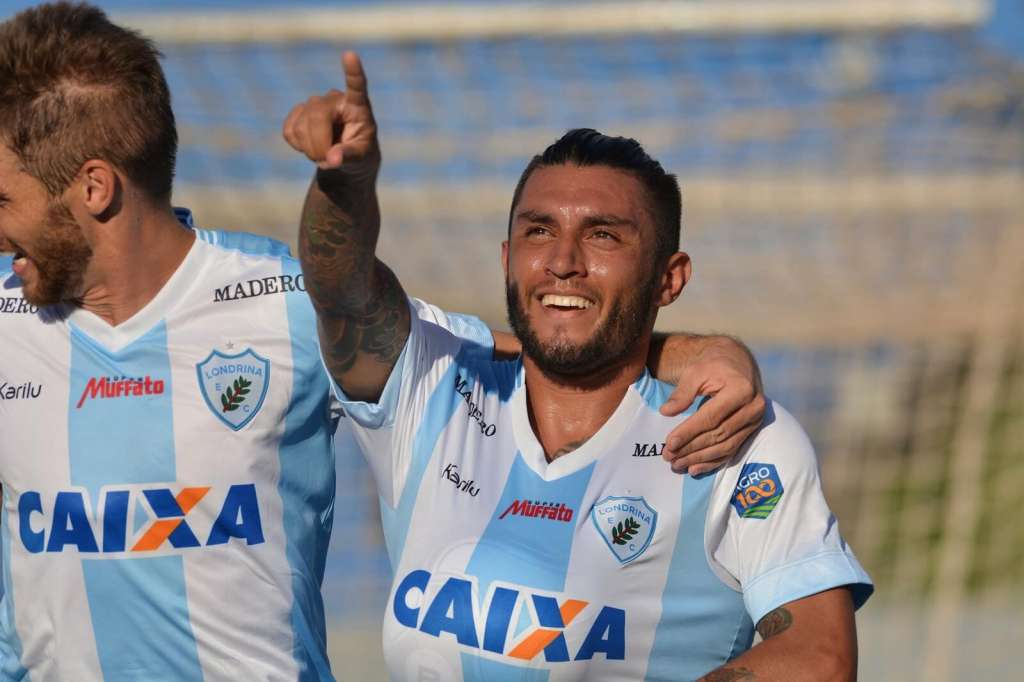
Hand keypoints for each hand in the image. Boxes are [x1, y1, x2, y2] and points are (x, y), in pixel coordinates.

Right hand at [282, 51, 379, 173]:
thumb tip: (332, 159)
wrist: (343, 160)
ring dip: (309, 149)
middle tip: (327, 161)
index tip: (350, 55)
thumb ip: (349, 158)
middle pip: (317, 116)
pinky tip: (309, 146)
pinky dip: (297, 146)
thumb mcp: (362, 161)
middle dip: (318, 145)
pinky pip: (288, 130)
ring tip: (323, 154)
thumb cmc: (360, 157)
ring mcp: (314, 103)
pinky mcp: (298, 112)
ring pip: (300, 126)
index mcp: (358, 106)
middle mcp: (335, 98)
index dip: (353, 72)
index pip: (356, 86)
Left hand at [659, 346, 765, 474]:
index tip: (669, 443)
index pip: (711, 418)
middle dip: (691, 449)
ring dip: (699, 459)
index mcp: (740, 390)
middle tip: (669, 457)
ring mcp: (754, 421)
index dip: (689, 432)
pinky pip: (731, 450)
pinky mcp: (752, 430)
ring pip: (725, 447)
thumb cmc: (714, 365)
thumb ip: (682, 393)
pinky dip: (712, 462)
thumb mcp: (696, 372)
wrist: (737, 362)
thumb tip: (666, 412)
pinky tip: (695, 468)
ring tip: (678, 465)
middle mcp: (752, 408)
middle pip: (718, 435)